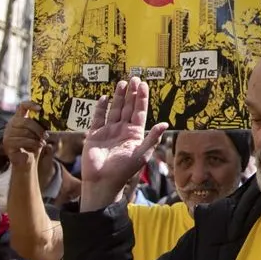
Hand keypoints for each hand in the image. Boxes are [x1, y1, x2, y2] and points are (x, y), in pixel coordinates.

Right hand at [3, 102, 45, 168]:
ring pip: (25, 132)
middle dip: (38, 129)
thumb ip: (40, 124)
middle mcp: (11, 124)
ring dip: (36, 138)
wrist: (27, 160)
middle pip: (26, 121)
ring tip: (41, 142)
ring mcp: (7, 134)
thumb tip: (50, 116)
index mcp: (19, 118)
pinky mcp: (7, 143)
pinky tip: (39, 146)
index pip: (22, 106)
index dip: (30, 105)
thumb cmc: (33, 145)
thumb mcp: (38, 132)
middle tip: (46, 136)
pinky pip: (22, 141)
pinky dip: (33, 143)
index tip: (39, 108)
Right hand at [80, 78, 167, 211]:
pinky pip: (98, 118)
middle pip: (127, 107)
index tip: (143, 85)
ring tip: (121, 83)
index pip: (139, 112)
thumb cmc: (124, 170)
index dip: (141, 98)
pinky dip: (101, 108)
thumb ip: (152, 138)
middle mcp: (122, 130)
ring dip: (118, 97)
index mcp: (135, 134)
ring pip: (114, 110)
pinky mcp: (94, 134)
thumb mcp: (141, 154)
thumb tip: (165, 124)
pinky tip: (104, 98)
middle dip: (131, 93)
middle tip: (134, 78)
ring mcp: (108, 131)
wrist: (102, 181)